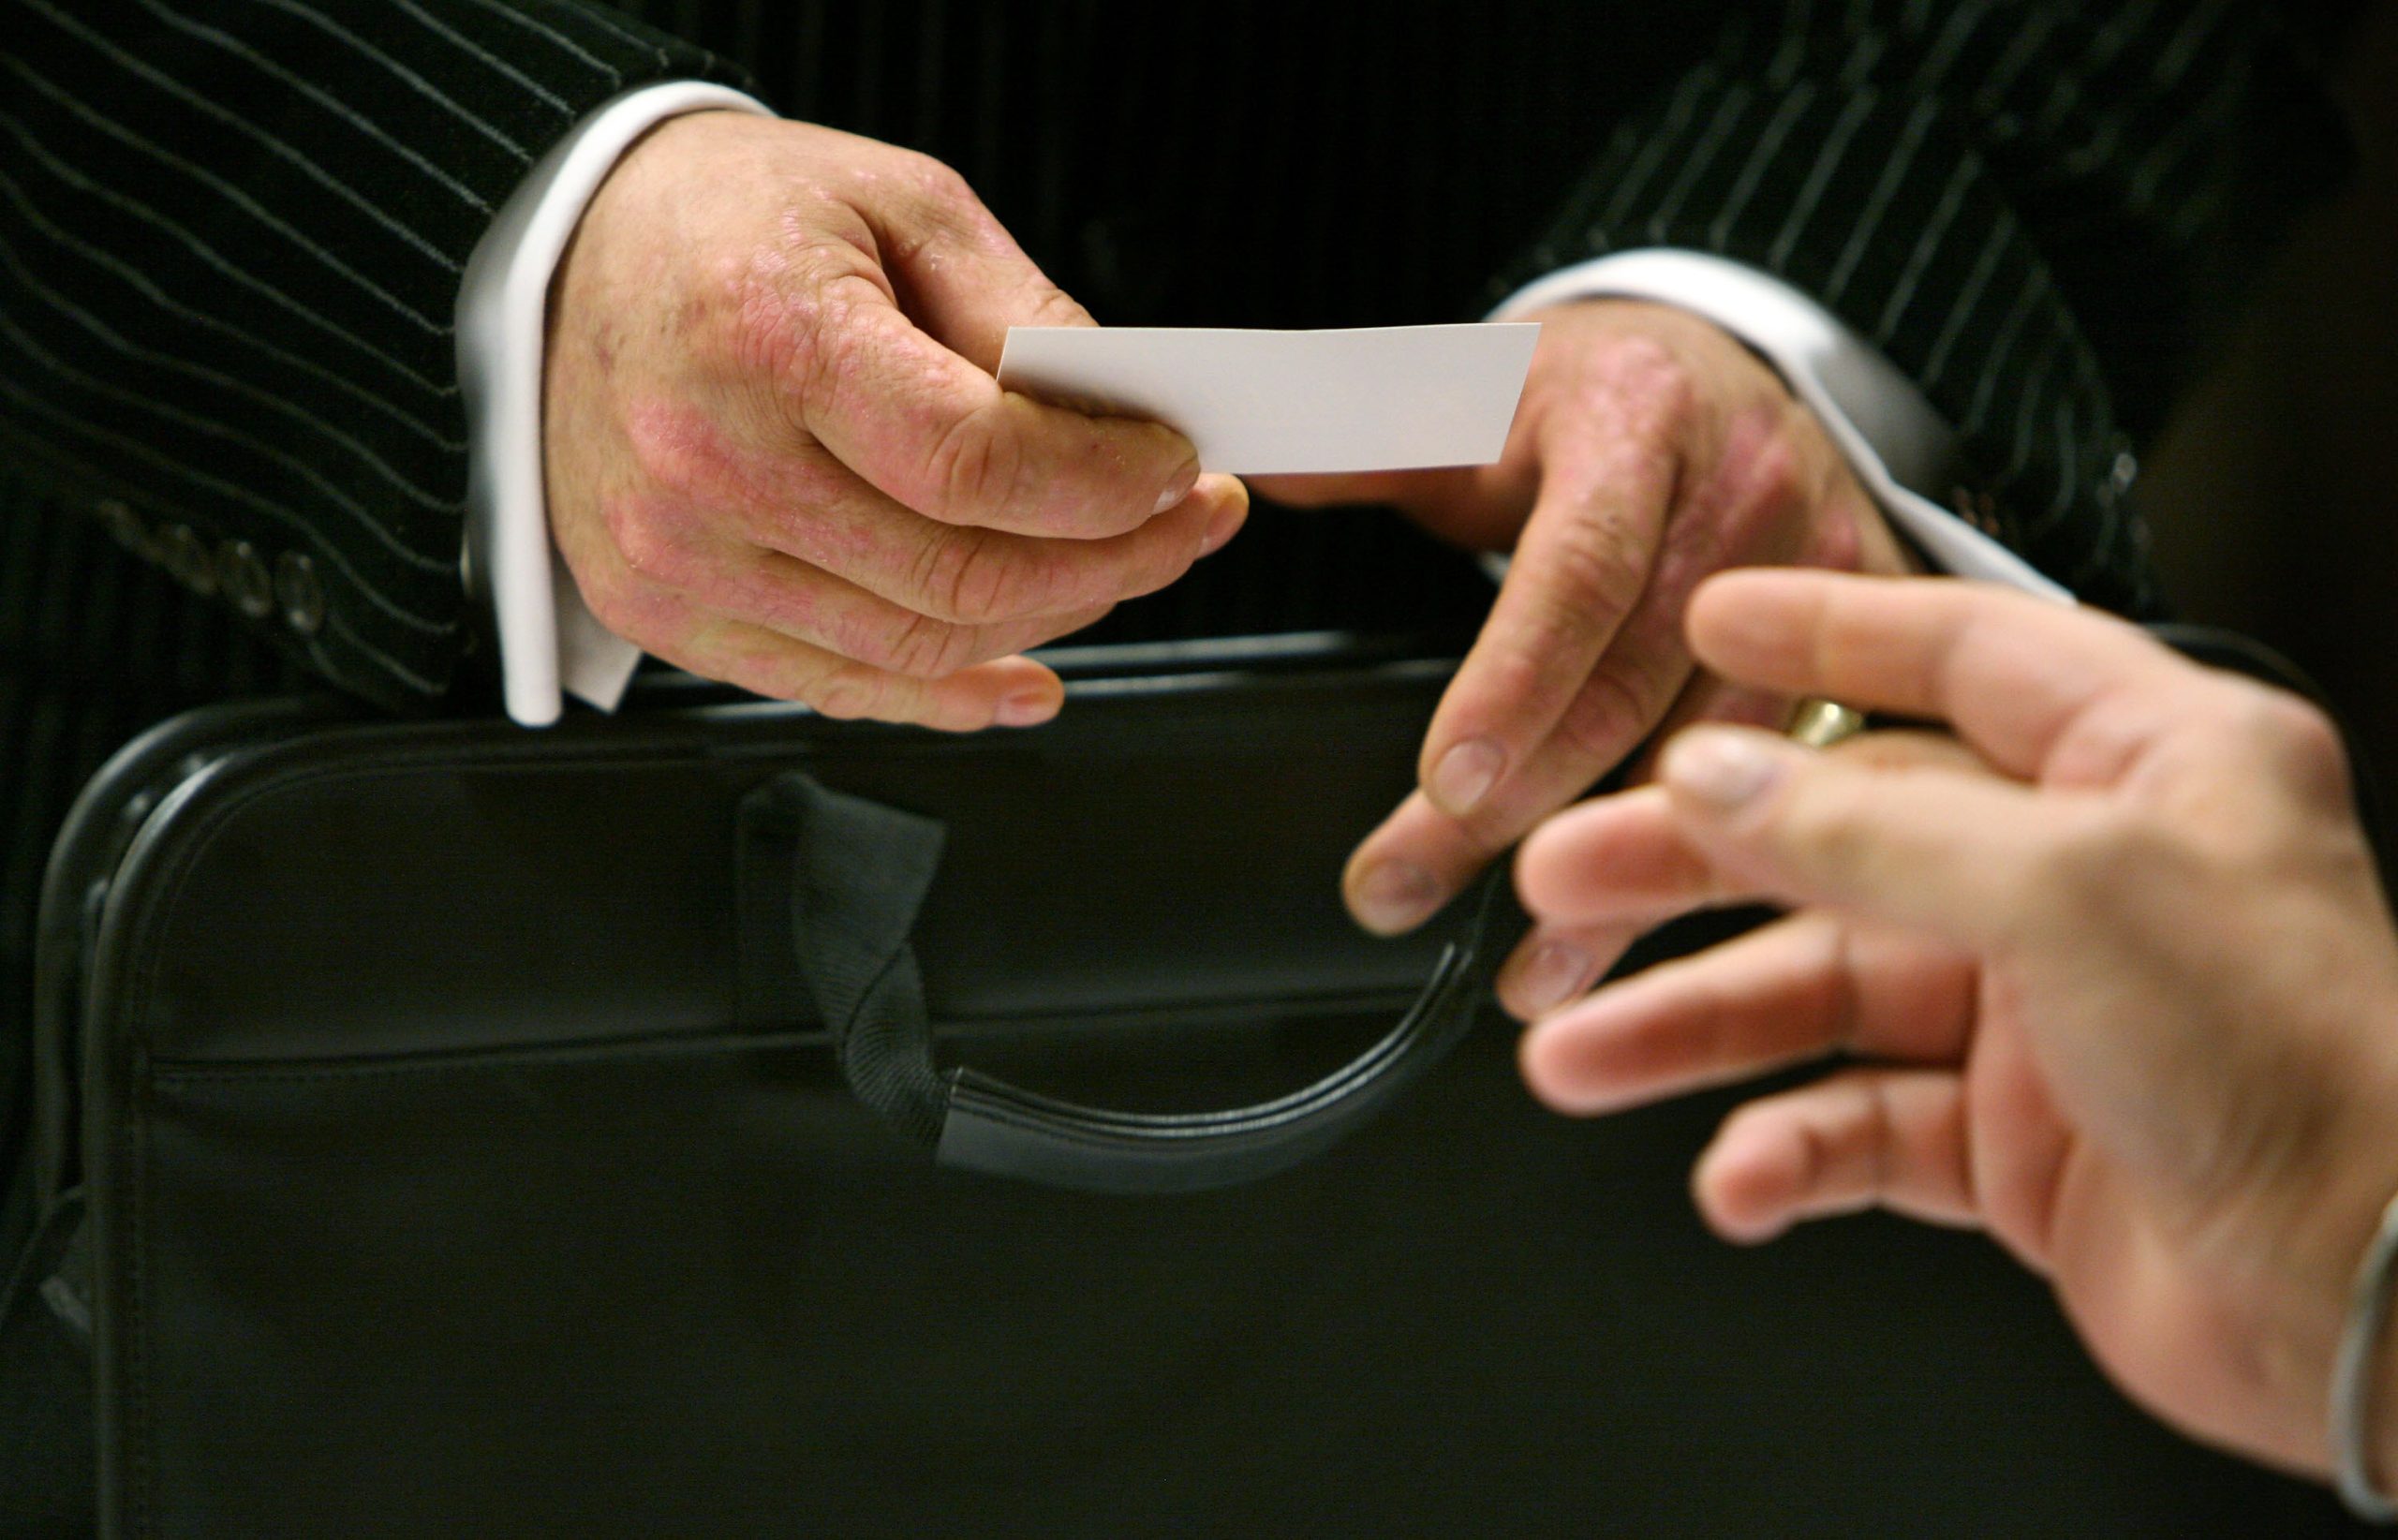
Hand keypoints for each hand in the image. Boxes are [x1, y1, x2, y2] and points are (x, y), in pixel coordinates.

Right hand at [543, 112, 1246, 728]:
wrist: (577, 255)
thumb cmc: (735, 221)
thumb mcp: (902, 203)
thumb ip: (1021, 315)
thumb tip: (1120, 420)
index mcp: (768, 340)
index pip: (978, 465)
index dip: (1106, 485)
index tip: (1176, 469)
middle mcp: (707, 466)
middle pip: (961, 575)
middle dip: (1112, 561)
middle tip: (1184, 526)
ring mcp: (678, 559)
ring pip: (917, 649)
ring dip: (1050, 623)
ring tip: (1119, 571)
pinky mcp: (665, 615)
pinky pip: (840, 688)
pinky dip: (952, 694)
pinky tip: (1028, 673)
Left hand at [1257, 301, 1908, 952]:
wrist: (1720, 368)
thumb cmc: (1580, 398)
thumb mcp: (1467, 388)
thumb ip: (1357, 438)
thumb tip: (1248, 463)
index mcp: (1635, 422)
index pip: (1579, 569)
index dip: (1514, 684)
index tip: (1442, 782)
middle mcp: (1747, 497)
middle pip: (1633, 685)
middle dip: (1521, 812)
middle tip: (1404, 891)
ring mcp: (1820, 577)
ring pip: (1719, 758)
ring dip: (1623, 879)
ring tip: (1530, 968)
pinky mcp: (1862, 643)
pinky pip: (1789, 775)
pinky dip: (1709, 864)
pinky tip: (1641, 934)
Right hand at [1513, 569, 2397, 1478]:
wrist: (2371, 1307)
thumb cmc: (2297, 1070)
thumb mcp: (2064, 893)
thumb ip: (1868, 828)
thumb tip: (1717, 781)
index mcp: (2149, 763)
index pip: (1962, 659)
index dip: (1826, 636)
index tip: (1709, 629)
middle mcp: (2092, 874)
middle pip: (1846, 835)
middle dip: (1694, 863)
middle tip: (1569, 878)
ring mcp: (2049, 1010)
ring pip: (1827, 991)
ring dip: (1697, 1024)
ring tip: (1581, 1055)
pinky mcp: (2019, 1138)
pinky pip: (1862, 1125)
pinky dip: (1787, 1150)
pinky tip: (1739, 1177)